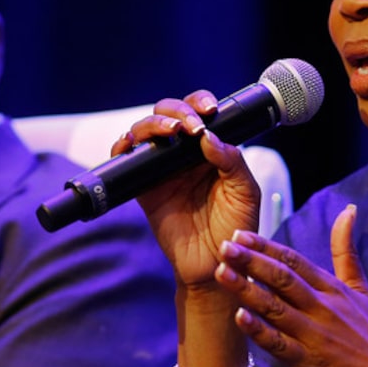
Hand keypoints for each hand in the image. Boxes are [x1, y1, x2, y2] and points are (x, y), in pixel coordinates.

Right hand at [112, 91, 259, 287]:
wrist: (216, 263)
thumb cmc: (235, 227)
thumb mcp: (245, 192)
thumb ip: (232, 161)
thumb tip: (208, 136)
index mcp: (210, 150)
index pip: (199, 113)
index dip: (200, 103)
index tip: (209, 110)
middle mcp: (184, 154)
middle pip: (169, 114)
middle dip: (176, 111)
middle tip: (189, 126)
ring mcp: (161, 169)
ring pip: (145, 131)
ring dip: (153, 123)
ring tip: (170, 133)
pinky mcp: (143, 188)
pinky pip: (125, 160)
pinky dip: (122, 146)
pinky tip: (131, 143)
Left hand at [212, 205, 367, 366]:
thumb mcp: (362, 288)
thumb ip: (346, 252)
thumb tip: (348, 210)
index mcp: (333, 289)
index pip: (294, 260)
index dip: (266, 246)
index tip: (241, 234)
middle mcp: (323, 308)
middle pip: (282, 278)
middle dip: (251, 261)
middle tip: (224, 245)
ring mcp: (316, 335)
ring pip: (276, 308)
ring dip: (247, 290)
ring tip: (223, 272)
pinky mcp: (310, 363)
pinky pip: (280, 345)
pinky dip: (259, 331)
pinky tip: (239, 317)